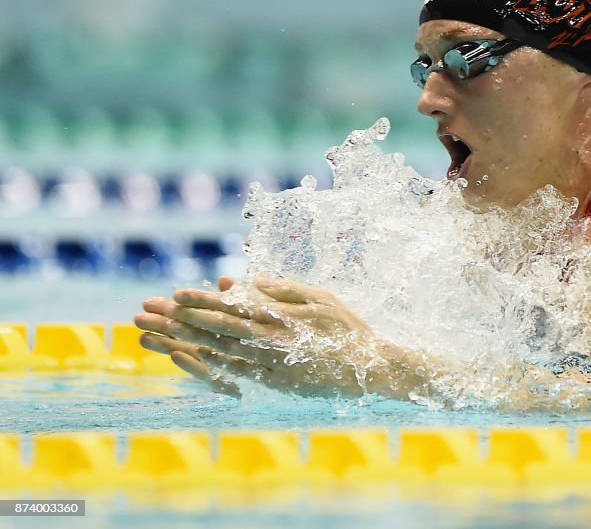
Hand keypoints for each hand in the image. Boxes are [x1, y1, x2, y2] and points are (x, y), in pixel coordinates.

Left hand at [135, 277, 425, 398]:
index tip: (176, 293)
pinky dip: (208, 366)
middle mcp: (271, 340)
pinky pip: (234, 373)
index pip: (235, 306)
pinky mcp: (274, 382)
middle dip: (181, 320)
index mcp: (282, 317)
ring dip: (184, 342)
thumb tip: (253, 280)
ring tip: (154, 334)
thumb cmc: (347, 328)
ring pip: (219, 351)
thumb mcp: (321, 298)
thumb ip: (286, 289)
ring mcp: (271, 364)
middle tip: (148, 312)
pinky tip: (187, 360)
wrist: (369, 368)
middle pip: (218, 329)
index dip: (204, 300)